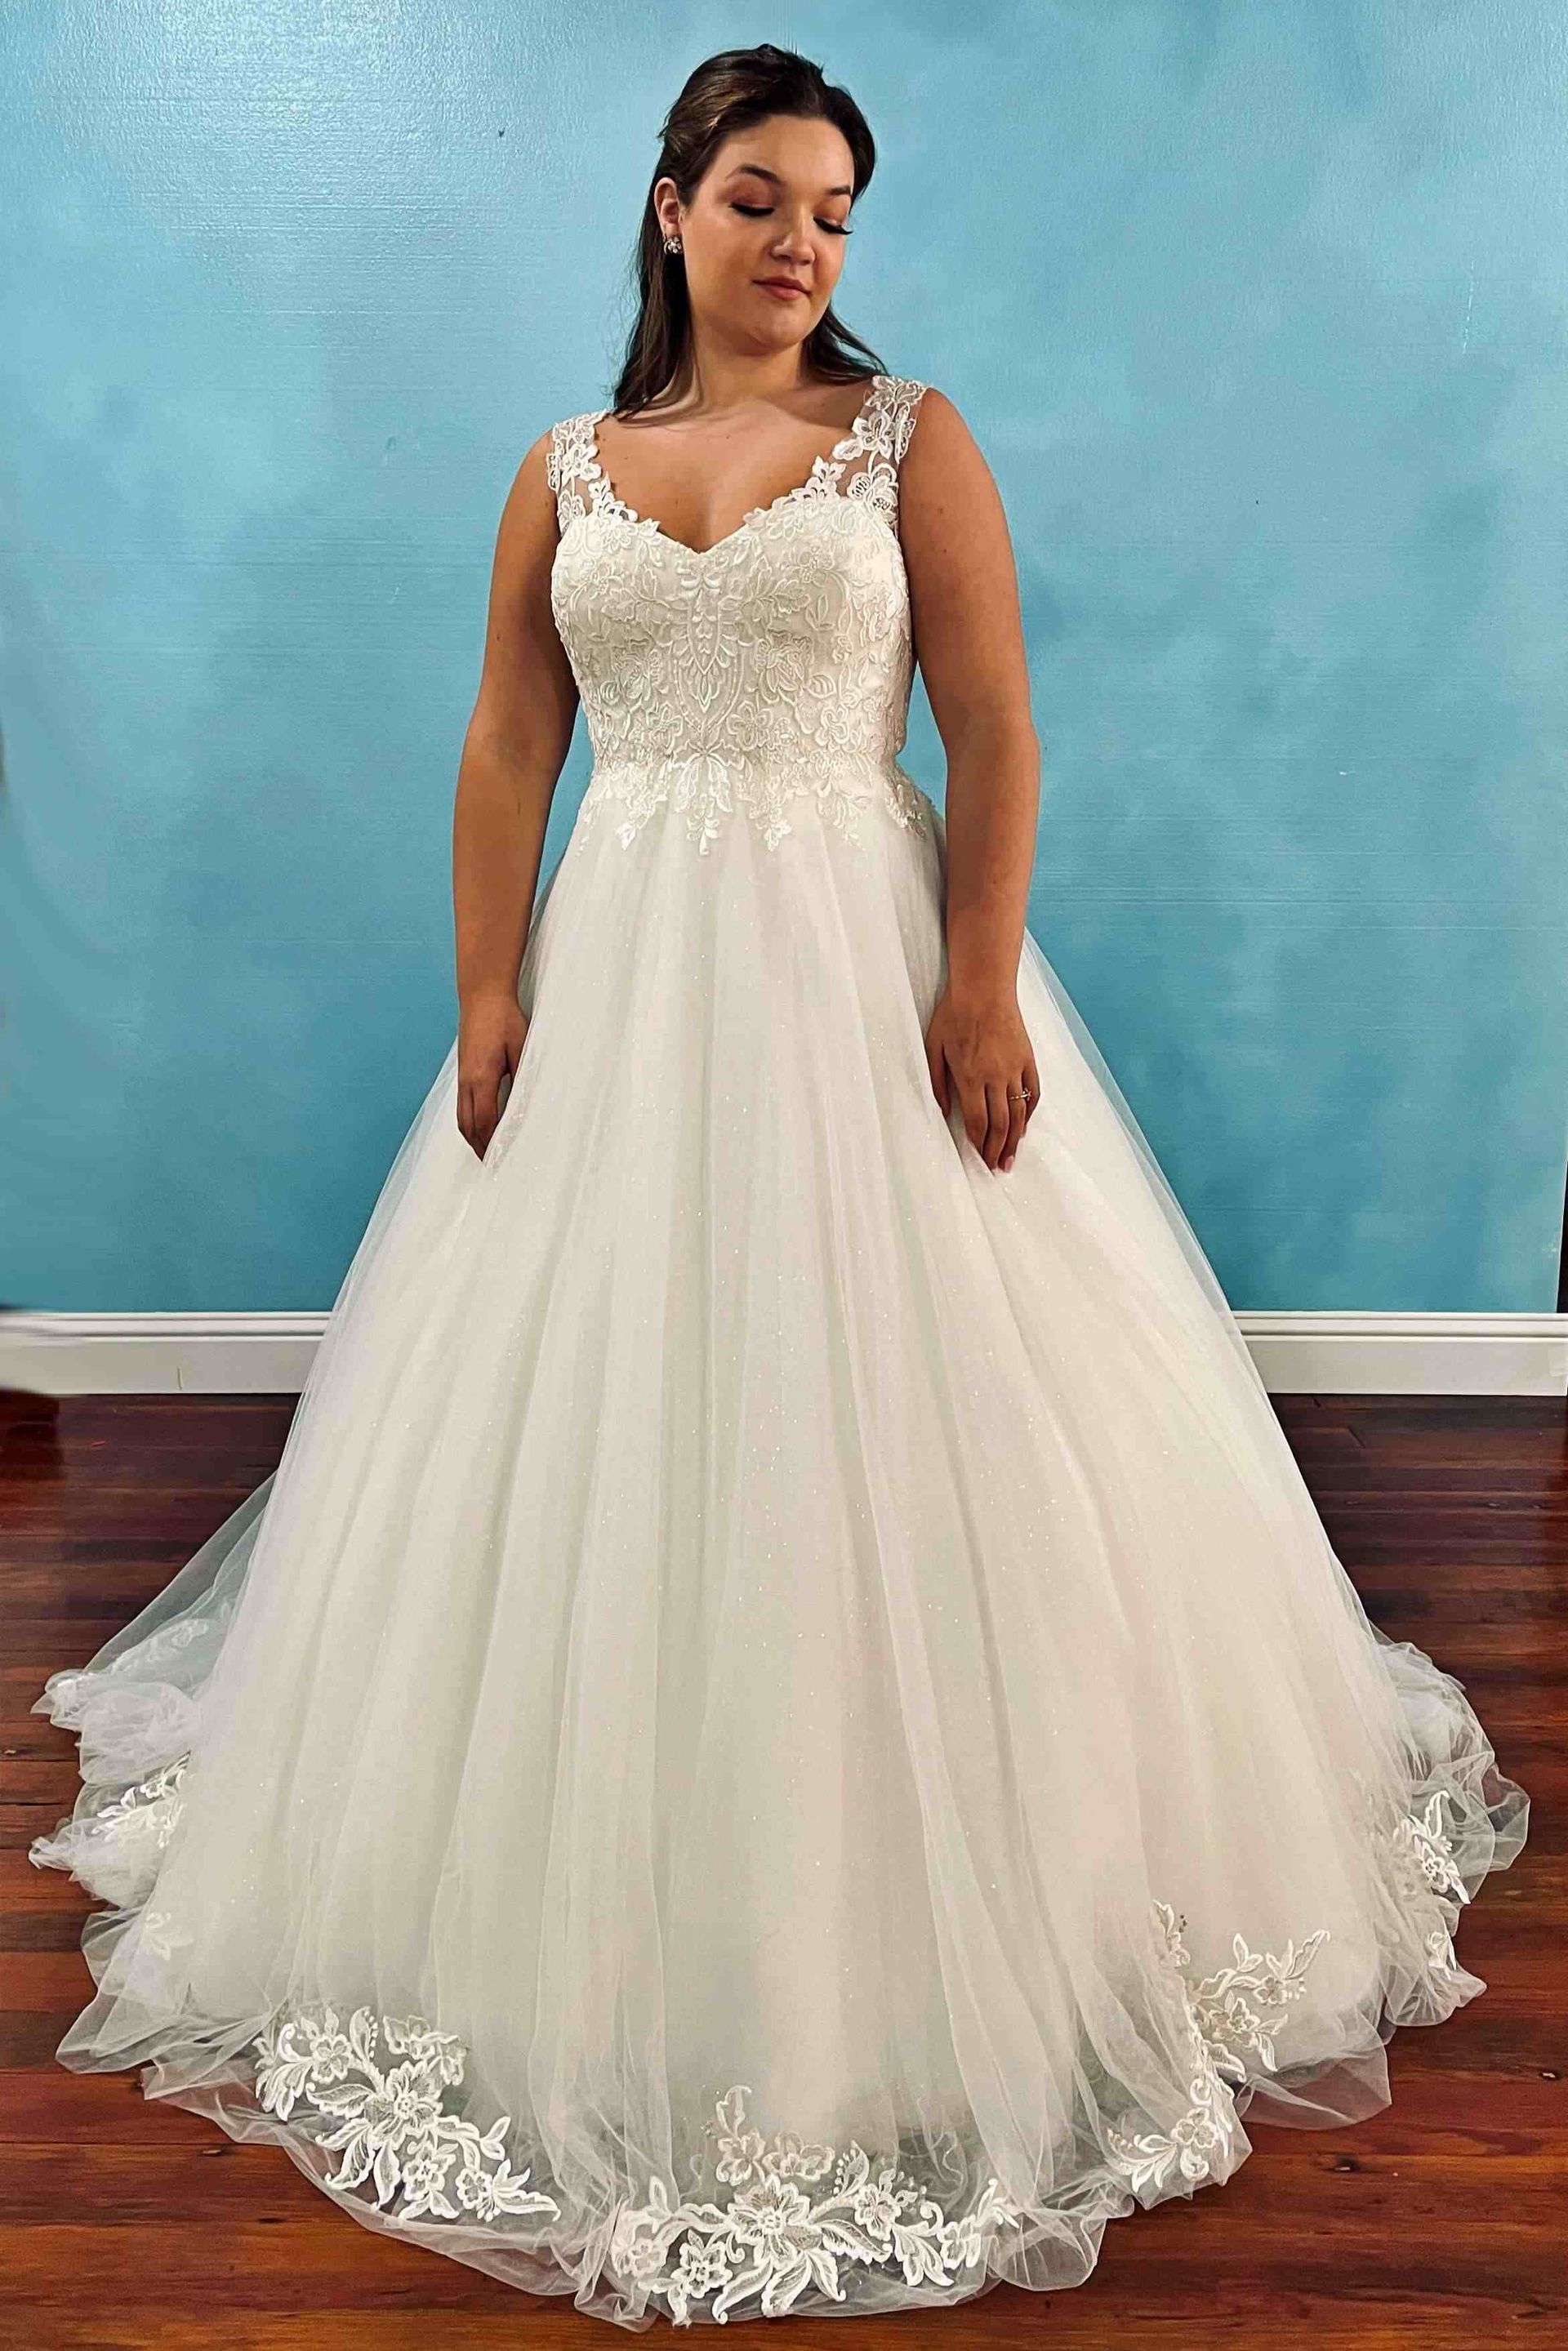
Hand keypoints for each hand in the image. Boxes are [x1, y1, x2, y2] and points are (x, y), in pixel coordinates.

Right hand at [457, 990, 531, 1161]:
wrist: (481, 996)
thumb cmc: (503, 1019)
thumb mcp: (522, 1048)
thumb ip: (524, 1077)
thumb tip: (528, 1104)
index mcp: (482, 1078)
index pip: (486, 1121)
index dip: (492, 1143)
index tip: (501, 1159)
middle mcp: (467, 1081)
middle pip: (468, 1125)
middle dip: (479, 1147)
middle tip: (492, 1165)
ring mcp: (462, 1076)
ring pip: (461, 1117)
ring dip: (472, 1137)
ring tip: (484, 1151)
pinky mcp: (462, 1071)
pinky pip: (461, 1105)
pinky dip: (468, 1122)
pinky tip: (479, 1125)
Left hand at [924, 983, 1039, 1172]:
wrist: (984, 986)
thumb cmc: (954, 1014)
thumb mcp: (933, 1048)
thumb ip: (937, 1083)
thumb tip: (944, 1112)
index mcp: (970, 1076)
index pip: (978, 1121)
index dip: (979, 1145)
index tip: (979, 1160)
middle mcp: (996, 1076)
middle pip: (1000, 1123)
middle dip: (997, 1150)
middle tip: (996, 1168)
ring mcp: (1015, 1067)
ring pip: (1019, 1112)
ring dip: (1015, 1139)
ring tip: (1010, 1158)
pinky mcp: (1028, 1058)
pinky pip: (1033, 1091)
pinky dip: (1030, 1113)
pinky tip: (1024, 1127)